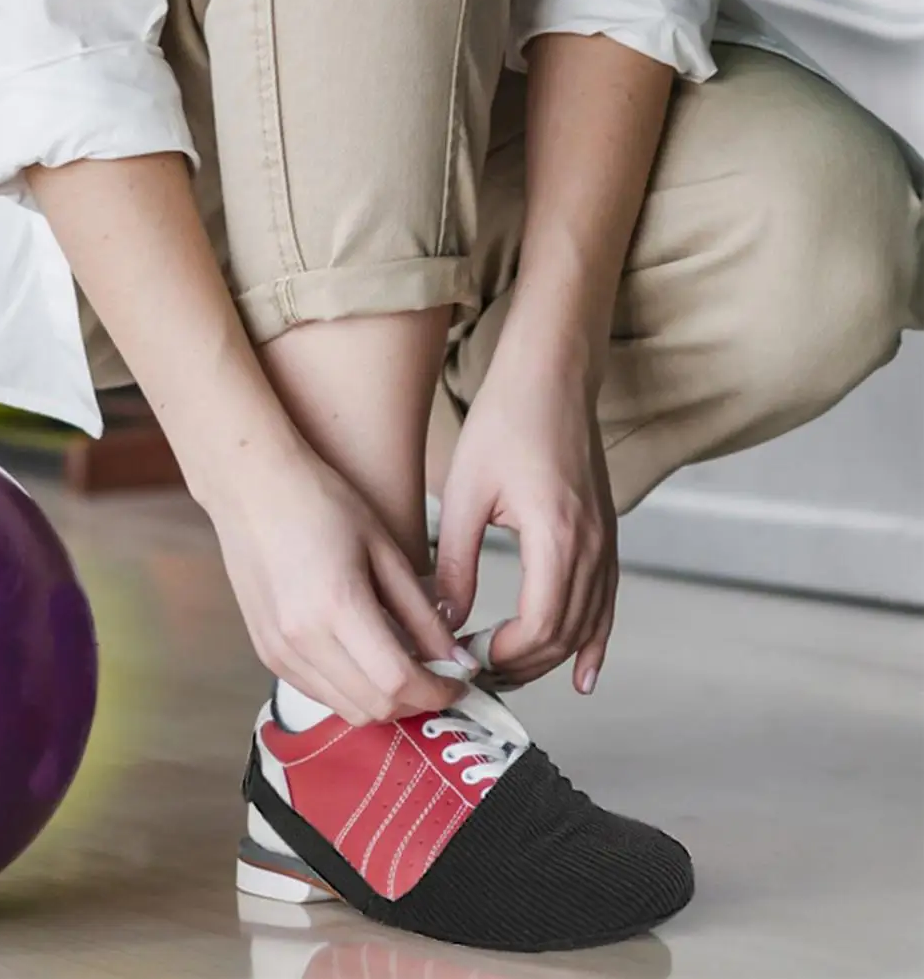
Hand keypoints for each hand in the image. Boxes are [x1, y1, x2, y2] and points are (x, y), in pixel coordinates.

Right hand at [207, 444, 464, 724]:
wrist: (251, 487)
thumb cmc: (321, 503)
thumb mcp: (385, 549)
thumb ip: (421, 612)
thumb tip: (455, 659)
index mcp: (337, 606)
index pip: (398, 681)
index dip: (438, 690)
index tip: (460, 680)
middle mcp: (302, 639)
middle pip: (374, 706)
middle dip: (417, 700)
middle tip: (440, 673)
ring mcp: (278, 651)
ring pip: (347, 709)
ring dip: (385, 700)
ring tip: (407, 666)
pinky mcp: (266, 653)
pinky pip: (319, 693)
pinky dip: (353, 690)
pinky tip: (368, 659)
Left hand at [435, 347, 617, 692]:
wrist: (552, 377)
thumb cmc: (506, 423)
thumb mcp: (465, 494)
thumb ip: (455, 563)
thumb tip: (444, 620)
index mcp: (557, 538)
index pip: (539, 629)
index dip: (503, 656)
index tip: (467, 657)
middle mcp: (592, 548)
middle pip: (565, 637)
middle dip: (521, 665)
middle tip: (477, 671)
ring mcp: (606, 543)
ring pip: (587, 626)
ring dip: (550, 658)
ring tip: (509, 674)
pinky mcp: (607, 536)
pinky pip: (607, 603)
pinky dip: (596, 641)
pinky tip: (584, 672)